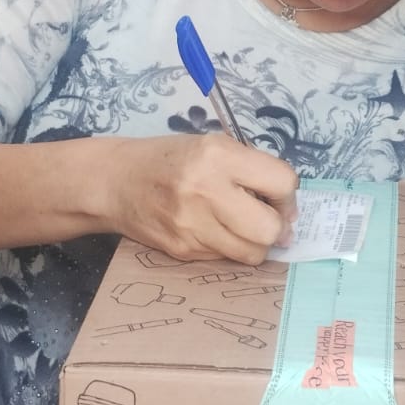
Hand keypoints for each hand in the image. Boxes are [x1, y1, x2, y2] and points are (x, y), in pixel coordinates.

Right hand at [101, 133, 297, 264]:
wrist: (116, 182)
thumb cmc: (170, 159)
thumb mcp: (212, 146)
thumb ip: (251, 169)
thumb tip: (289, 210)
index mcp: (218, 156)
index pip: (281, 182)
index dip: (287, 194)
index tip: (279, 196)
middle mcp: (205, 190)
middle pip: (269, 229)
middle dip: (277, 226)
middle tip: (268, 218)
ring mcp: (192, 225)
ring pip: (252, 253)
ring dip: (256, 243)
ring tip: (243, 226)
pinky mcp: (182, 250)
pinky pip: (226, 259)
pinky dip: (229, 248)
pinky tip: (215, 230)